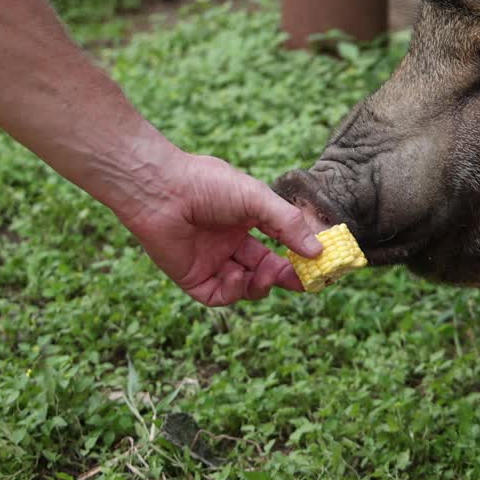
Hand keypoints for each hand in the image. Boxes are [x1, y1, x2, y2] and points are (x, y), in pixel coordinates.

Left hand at [116, 152, 324, 306]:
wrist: (161, 189)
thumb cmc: (208, 184)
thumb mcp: (258, 200)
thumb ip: (289, 224)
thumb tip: (318, 251)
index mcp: (244, 221)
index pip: (277, 245)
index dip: (297, 257)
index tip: (318, 265)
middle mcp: (228, 242)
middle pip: (264, 270)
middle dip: (285, 277)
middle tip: (305, 282)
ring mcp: (210, 260)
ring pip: (244, 286)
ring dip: (261, 285)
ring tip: (267, 275)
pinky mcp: (191, 277)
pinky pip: (218, 295)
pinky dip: (232, 290)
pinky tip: (234, 272)